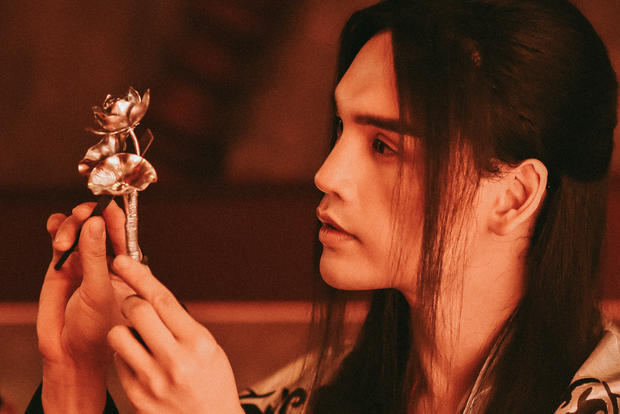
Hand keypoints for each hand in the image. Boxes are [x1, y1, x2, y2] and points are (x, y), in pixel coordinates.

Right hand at [38, 201, 133, 413]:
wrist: (70, 354)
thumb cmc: (97, 330)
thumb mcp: (99, 292)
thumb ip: (95, 257)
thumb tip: (95, 223)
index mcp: (126, 266)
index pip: (123, 233)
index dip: (115, 216)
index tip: (106, 204)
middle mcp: (106, 261)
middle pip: (99, 226)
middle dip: (91, 216)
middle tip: (83, 215)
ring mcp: (84, 262)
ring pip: (79, 230)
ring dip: (72, 226)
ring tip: (64, 241)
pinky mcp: (61, 266)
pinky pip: (61, 240)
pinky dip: (58, 228)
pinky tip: (54, 225)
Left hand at [108, 255, 243, 413]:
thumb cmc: (212, 383)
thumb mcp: (209, 349)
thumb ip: (182, 324)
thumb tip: (152, 294)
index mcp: (198, 343)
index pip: (162, 300)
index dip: (140, 276)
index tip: (123, 261)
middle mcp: (175, 361)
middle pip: (136, 310)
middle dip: (132, 301)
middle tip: (137, 306)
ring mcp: (153, 381)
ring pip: (118, 335)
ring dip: (125, 331)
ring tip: (140, 340)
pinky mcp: (136, 397)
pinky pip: (118, 362)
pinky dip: (126, 357)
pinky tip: (142, 364)